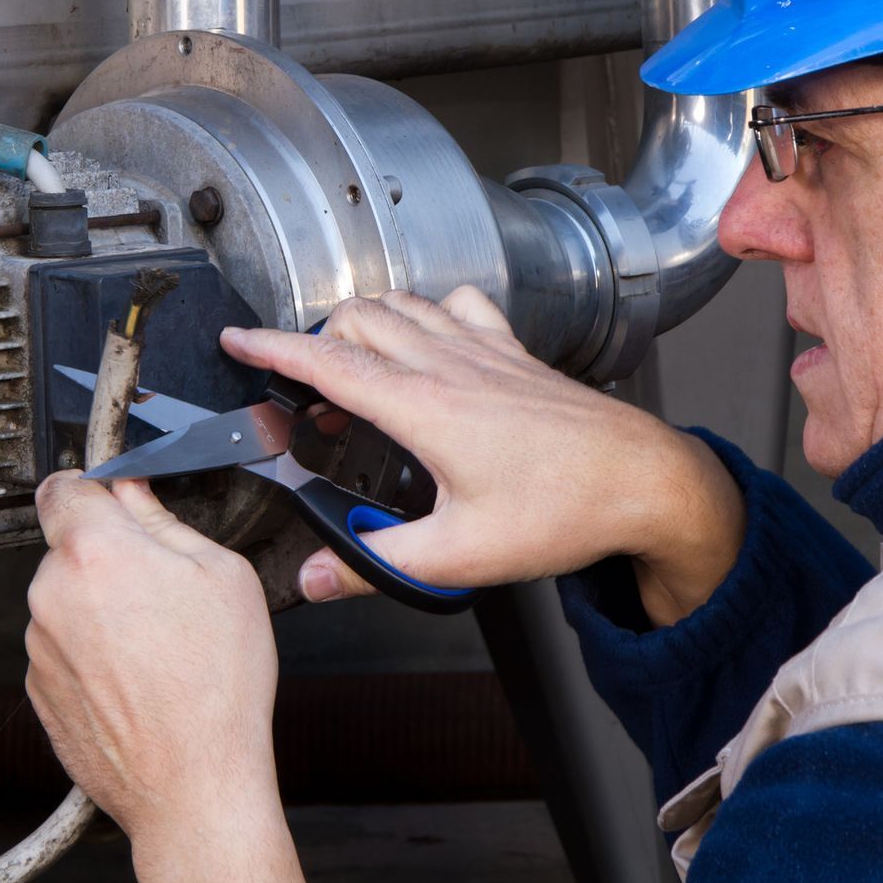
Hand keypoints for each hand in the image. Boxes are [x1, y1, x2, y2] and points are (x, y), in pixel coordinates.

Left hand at [26, 472, 311, 882]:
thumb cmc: (216, 688)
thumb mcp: (223, 576)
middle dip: (110, 557)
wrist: (193, 786)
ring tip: (159, 647)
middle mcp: (51, 594)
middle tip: (164, 589)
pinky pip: (65, 650)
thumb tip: (136, 494)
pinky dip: (94, 656)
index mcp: (94, 551)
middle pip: (70, 549)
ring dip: (101, 610)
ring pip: (68, 601)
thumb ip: (166, 522)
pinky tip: (140, 680)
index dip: (92, 487)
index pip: (63, 485)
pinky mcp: (40, 691)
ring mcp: (40, 647)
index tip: (111, 498)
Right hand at [220, 287, 742, 624]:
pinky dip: (428, 311)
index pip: (326, 361)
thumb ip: (378, 564)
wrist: (646, 482)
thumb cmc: (564, 511)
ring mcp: (484, 351)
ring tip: (352, 371)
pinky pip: (458, 305)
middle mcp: (448, 364)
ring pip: (402, 305)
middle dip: (314, 344)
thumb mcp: (460, 556)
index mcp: (422, 407)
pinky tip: (430, 338)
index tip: (236, 341)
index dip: (271, 348)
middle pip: (356, 322)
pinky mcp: (515, 353)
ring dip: (364, 325)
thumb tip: (317, 578)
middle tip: (300, 390)